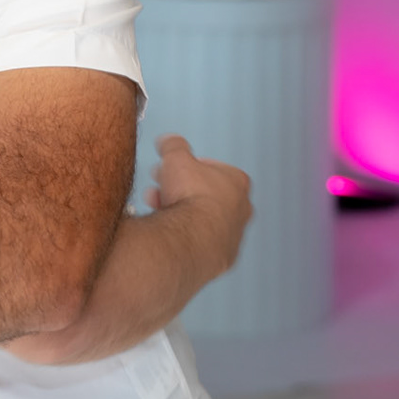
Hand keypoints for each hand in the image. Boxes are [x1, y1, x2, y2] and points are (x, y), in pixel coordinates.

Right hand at [146, 134, 251, 279]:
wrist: (192, 240)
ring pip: (202, 219)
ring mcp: (233, 237)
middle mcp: (242, 210)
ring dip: (181, 212)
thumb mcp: (176, 158)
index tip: (171, 169)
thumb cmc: (191, 196)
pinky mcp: (222, 259)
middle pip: (206, 195)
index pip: (213, 168)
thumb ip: (173, 145)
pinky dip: (185, 236)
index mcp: (238, 182)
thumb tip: (168, 140)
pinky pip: (200, 242)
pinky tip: (167, 233)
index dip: (188, 167)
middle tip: (158, 188)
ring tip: (156, 210)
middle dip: (180, 189)